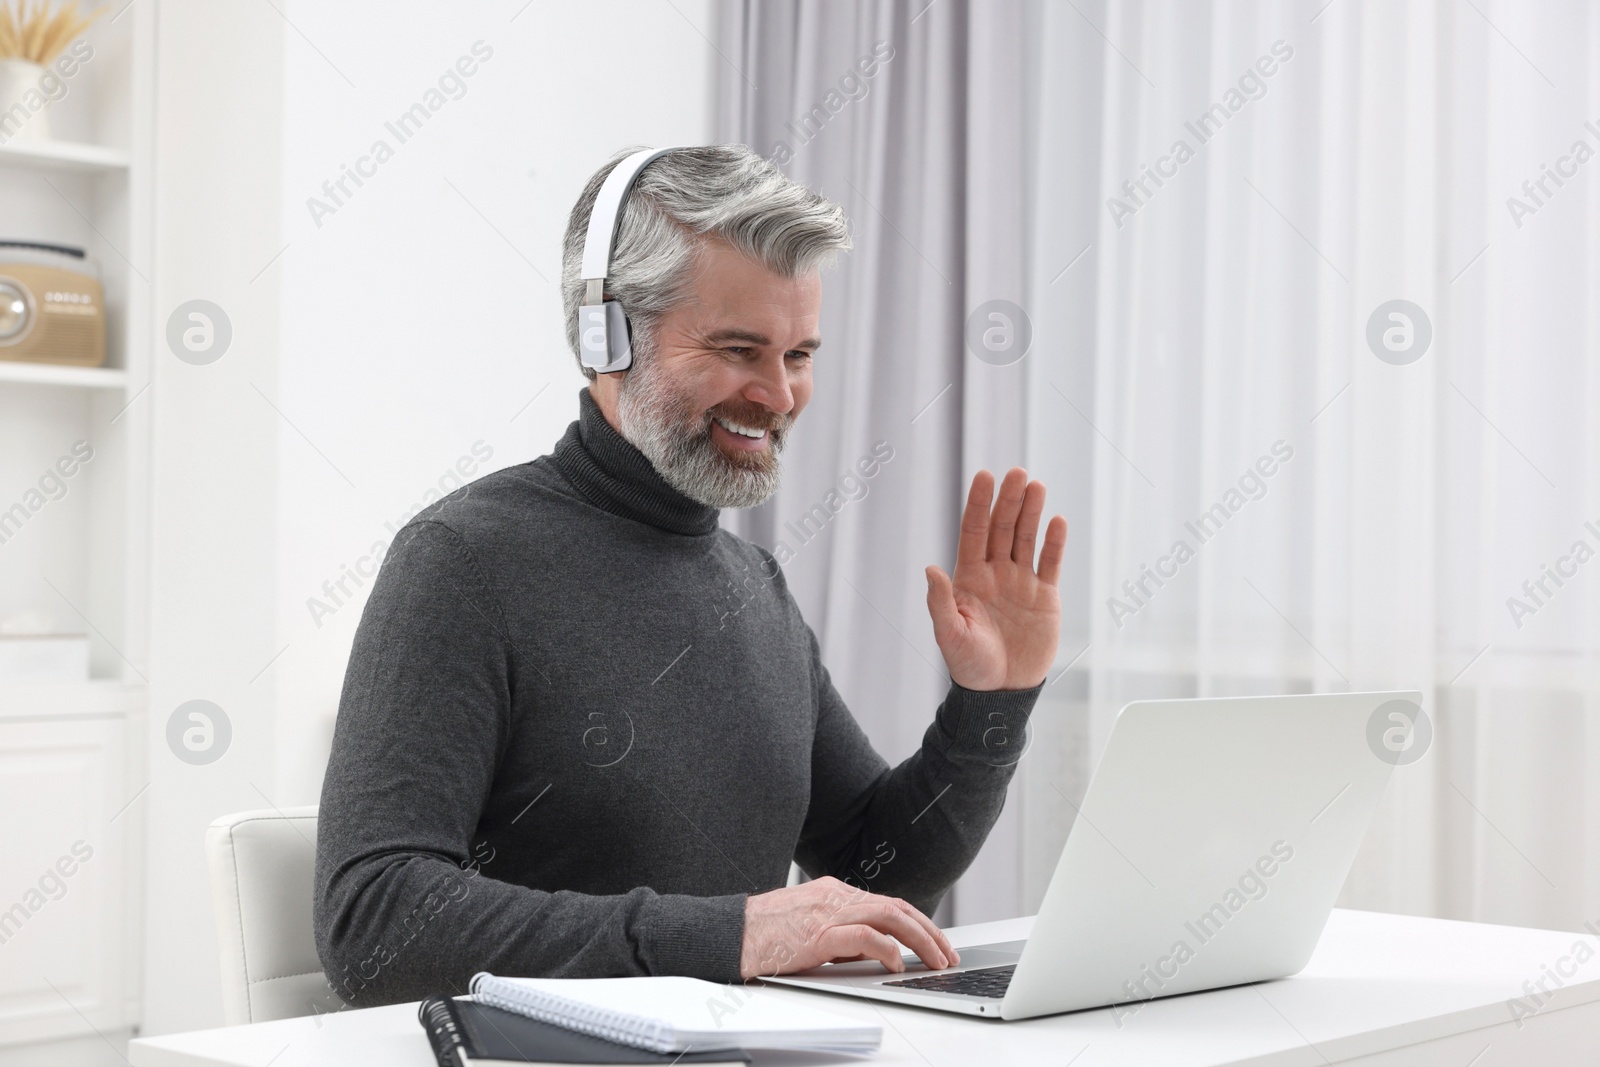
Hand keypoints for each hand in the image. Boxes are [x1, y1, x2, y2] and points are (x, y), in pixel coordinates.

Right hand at [739, 877, 959, 978]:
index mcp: (834, 892)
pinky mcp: (818, 932)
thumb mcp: (810, 928)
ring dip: (920, 940)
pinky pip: (864, 936)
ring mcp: (827, 911)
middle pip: (897, 906)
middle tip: (948, 954)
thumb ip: (842, 934)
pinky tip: (896, 964)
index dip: (918, 922)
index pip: (888, 902)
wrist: (730, 934)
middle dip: (929, 931)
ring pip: (889, 916)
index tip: (936, 942)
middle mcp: (835, 895)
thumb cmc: (764, 935)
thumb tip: (875, 952)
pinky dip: (887, 948)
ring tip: (935, 961)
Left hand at [926, 468, 1066, 690]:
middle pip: (1002, 529)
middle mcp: (995, 574)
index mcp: (968, 578)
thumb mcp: (950, 635)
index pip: (974, 532)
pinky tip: (1057, 522)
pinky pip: (1050, 564)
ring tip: (1037, 485)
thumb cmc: (970, 666)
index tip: (984, 475)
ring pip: (1026, 539)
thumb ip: (941, 602)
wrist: (1001, 692)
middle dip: (1009, 500)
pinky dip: (1054, 543)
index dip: (979, 504)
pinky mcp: (1044, 597)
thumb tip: (930, 569)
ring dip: (1031, 513)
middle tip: (1017, 472)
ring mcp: (1021, 583)